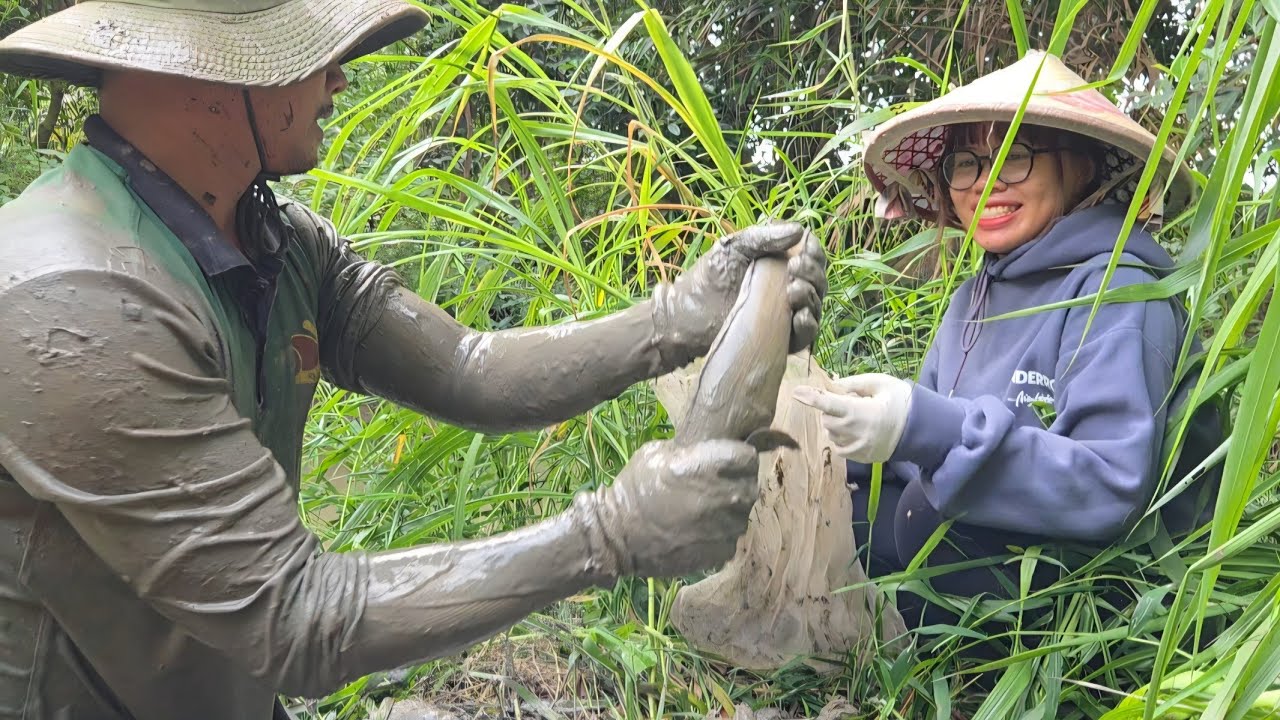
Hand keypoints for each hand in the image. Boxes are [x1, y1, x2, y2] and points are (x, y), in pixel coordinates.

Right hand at [573, 438, 759, 578]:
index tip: (721, 462)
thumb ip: (690, 449)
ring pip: (742, 512)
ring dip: (727, 509)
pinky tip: (696, 531)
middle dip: (733, 483)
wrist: (619, 538)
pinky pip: (730, 536)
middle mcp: (729, 496)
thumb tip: (705, 449)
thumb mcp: (658, 452)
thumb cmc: (635, 488)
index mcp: (715, 466)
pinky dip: (718, 533)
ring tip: (699, 512)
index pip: (749, 457)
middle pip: (749, 484)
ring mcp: (729, 527)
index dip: (735, 458)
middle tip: (708, 487)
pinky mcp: (723, 552)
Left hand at [652, 221, 827, 366]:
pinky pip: (805, 334)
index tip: (805, 250)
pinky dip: (808, 324)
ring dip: (811, 296)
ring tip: (793, 291)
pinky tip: (799, 316)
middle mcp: (787, 288)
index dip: (814, 252)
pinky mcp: (780, 339)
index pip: (810, 256)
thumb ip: (763, 237)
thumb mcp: (734, 248)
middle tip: (795, 269)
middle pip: (818, 280)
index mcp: (780, 264)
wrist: (686, 316)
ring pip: (815, 305)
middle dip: (813, 273)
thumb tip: (800, 231)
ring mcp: (785, 315)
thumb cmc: (708, 278)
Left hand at [792, 373, 912, 463]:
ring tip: (860, 417)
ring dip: (837, 423)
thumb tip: (831, 384)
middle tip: (852, 403)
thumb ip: (854, 382)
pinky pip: (839, 446)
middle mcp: (856, 433)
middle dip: (831, 410)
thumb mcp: (881, 383)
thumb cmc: (900, 401)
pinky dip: (842, 436)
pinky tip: (859, 430)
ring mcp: (857, 448)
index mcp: (861, 412)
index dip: (811, 398)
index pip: (829, 404)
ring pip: (832, 434)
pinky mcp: (859, 458)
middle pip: (827, 420)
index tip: (796, 392)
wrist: (920, 430)